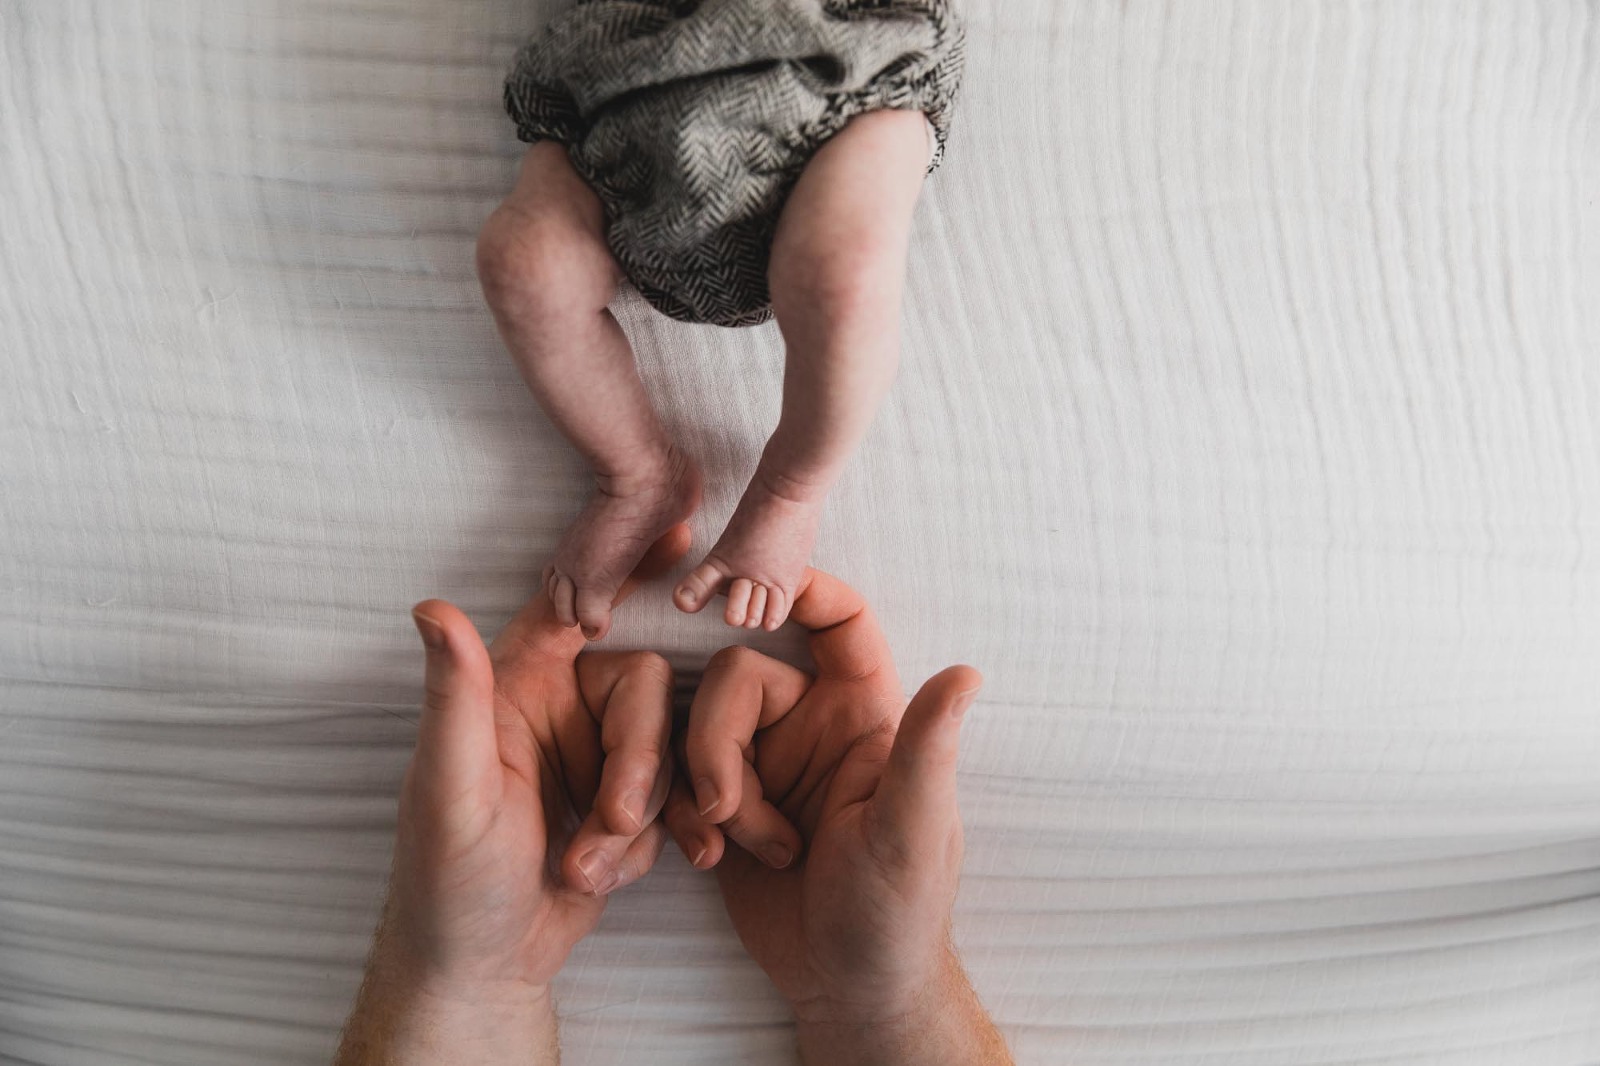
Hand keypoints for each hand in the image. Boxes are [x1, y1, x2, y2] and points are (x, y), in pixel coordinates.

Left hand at [334, 525, 690, 1064]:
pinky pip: (673, 797)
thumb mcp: (451, 787)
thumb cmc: (447, 879)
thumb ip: (455, 696)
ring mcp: (595, 757)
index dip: (624, 571)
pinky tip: (607, 878)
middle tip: (610, 823)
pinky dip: (650, 843)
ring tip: (589, 868)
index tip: (682, 535)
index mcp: (514, 687)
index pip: (573, 607)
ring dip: (639, 817)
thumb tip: (429, 606)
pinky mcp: (624, 803)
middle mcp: (560, 709)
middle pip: (645, 691)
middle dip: (638, 764)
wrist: (483, 968)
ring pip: (668, 749)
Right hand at [663, 569, 1010, 1064]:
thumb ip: (927, 750)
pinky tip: (709, 861)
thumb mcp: (911, 830)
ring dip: (710, 791)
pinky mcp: (725, 804)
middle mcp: (811, 724)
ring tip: (750, 849)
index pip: (839, 622)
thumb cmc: (897, 912)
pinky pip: (678, 778)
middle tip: (735, 813)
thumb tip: (968, 673)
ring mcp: (764, 763)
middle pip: (738, 676)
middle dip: (719, 743)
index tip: (748, 592)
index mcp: (865, 713)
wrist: (845, 986)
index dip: (799, 588)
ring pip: (698, 727)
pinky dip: (684, 817)